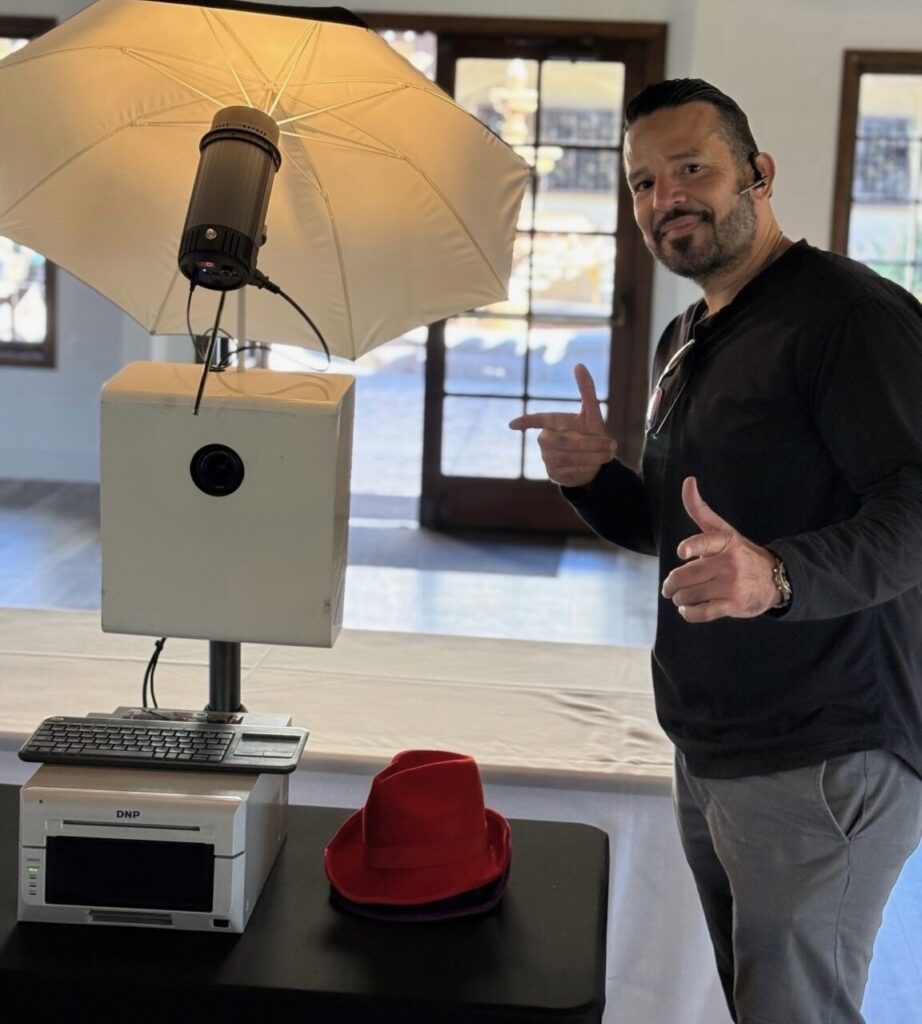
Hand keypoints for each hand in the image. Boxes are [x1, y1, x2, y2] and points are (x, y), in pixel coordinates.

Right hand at [508, 363, 616, 486]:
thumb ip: (586, 390)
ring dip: (595, 456)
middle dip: (593, 444)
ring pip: (572, 457)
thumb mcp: (592, 413)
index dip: (526, 422)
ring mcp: (547, 458)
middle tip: (612, 445)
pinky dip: (587, 468)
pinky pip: (572, 470)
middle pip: (568, 442)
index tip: (512, 425)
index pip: (538, 420)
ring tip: (609, 454)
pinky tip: (594, 466)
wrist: (593, 462)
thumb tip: (579, 365)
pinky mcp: (552, 474)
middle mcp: (545, 440)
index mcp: (552, 423)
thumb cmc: (589, 433)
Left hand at [661, 477, 780, 622]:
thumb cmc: (739, 553)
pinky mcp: (734, 605)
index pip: (706, 542)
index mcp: (725, 542)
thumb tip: (688, 480)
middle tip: (668, 588)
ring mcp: (732, 585)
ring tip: (681, 597)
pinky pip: (703, 612)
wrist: (775, 578)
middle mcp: (729, 563)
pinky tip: (687, 609)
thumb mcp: (723, 530)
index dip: (692, 547)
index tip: (682, 553)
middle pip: (686, 576)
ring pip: (690, 595)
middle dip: (670, 584)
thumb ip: (700, 509)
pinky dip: (689, 613)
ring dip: (679, 599)